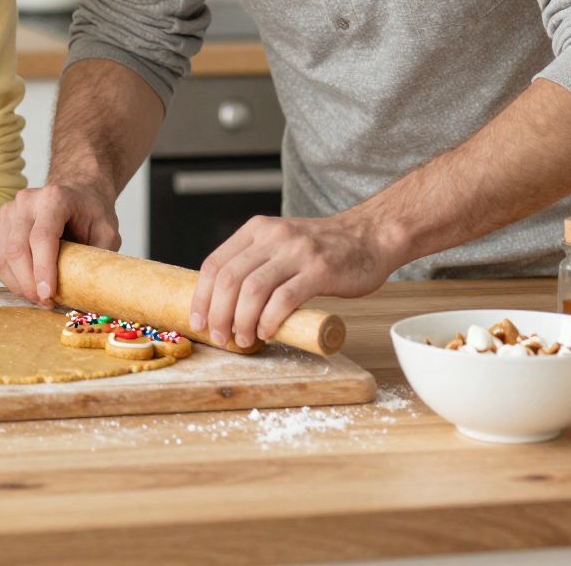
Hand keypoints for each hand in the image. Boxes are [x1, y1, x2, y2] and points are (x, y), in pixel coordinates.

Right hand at [0, 181, 120, 306]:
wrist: (75, 193)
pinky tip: (22, 284)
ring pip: (0, 257)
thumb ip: (100, 257)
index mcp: (54, 198)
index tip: (48, 295)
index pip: (41, 237)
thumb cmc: (90, 213)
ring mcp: (7, 210)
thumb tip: (92, 290)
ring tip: (36, 296)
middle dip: (28, 284)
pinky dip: (5, 277)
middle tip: (45, 303)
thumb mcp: (107, 231)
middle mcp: (26, 201)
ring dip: (16, 285)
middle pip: (16, 250)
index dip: (42, 269)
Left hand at [189, 211, 397, 347]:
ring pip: (253, 290)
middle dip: (218, 314)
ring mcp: (297, 252)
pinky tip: (268, 333)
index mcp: (257, 230)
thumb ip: (256, 262)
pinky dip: (270, 320)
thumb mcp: (281, 243)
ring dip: (242, 321)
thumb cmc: (324, 249)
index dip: (202, 297)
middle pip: (229, 279)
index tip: (199, 322)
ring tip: (243, 340)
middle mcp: (273, 236)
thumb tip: (223, 303)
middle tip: (219, 337)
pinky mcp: (320, 270)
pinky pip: (284, 298)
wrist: (371, 236)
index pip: (215, 264)